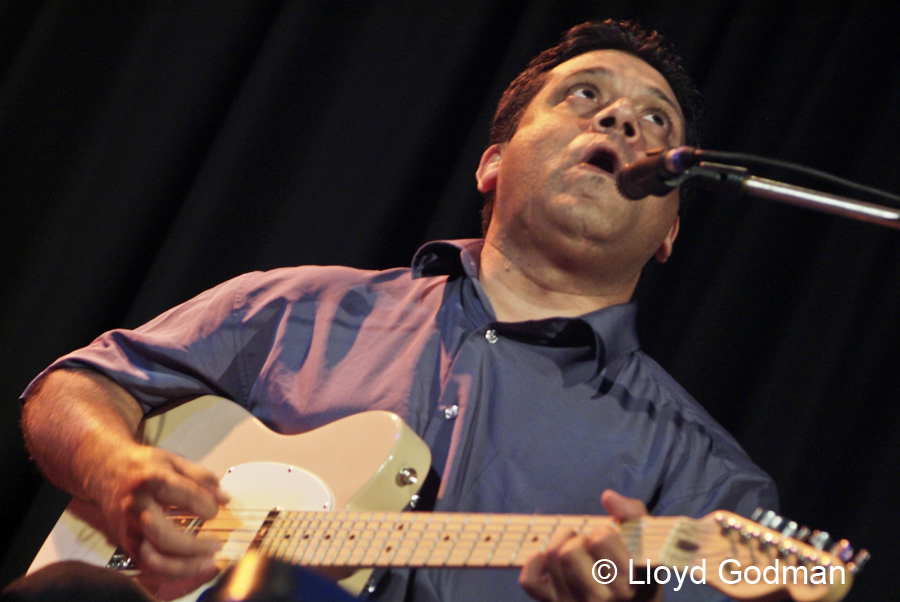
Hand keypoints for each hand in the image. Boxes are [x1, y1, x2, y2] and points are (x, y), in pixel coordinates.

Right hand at [96, 443, 229, 578]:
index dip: (205, 504)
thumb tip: (224, 498)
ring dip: (184, 565)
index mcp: (151, 480)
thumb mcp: (173, 460)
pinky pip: (149, 566)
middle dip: (194, 545)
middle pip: (165, 535)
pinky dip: (171, 572)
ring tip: (207, 561)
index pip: (183, 494)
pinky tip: (191, 566)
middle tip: (217, 544)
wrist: (105, 472)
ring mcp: (129, 529)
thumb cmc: (143, 466)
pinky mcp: (126, 543)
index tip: (217, 510)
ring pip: (155, 558)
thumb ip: (201, 477)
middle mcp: (136, 507)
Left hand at [519, 490, 660, 601]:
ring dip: (562, 545)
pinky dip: (535, 563)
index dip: (605, 532)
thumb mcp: (649, 545)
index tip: (613, 543)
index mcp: (630, 586)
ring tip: (578, 553)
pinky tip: (551, 560)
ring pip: (552, 557)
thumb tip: (608, 496)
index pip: (601, 540)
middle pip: (570, 551)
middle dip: (580, 539)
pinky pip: (530, 580)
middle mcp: (601, 601)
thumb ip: (634, 514)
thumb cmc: (640, 573)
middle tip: (593, 548)